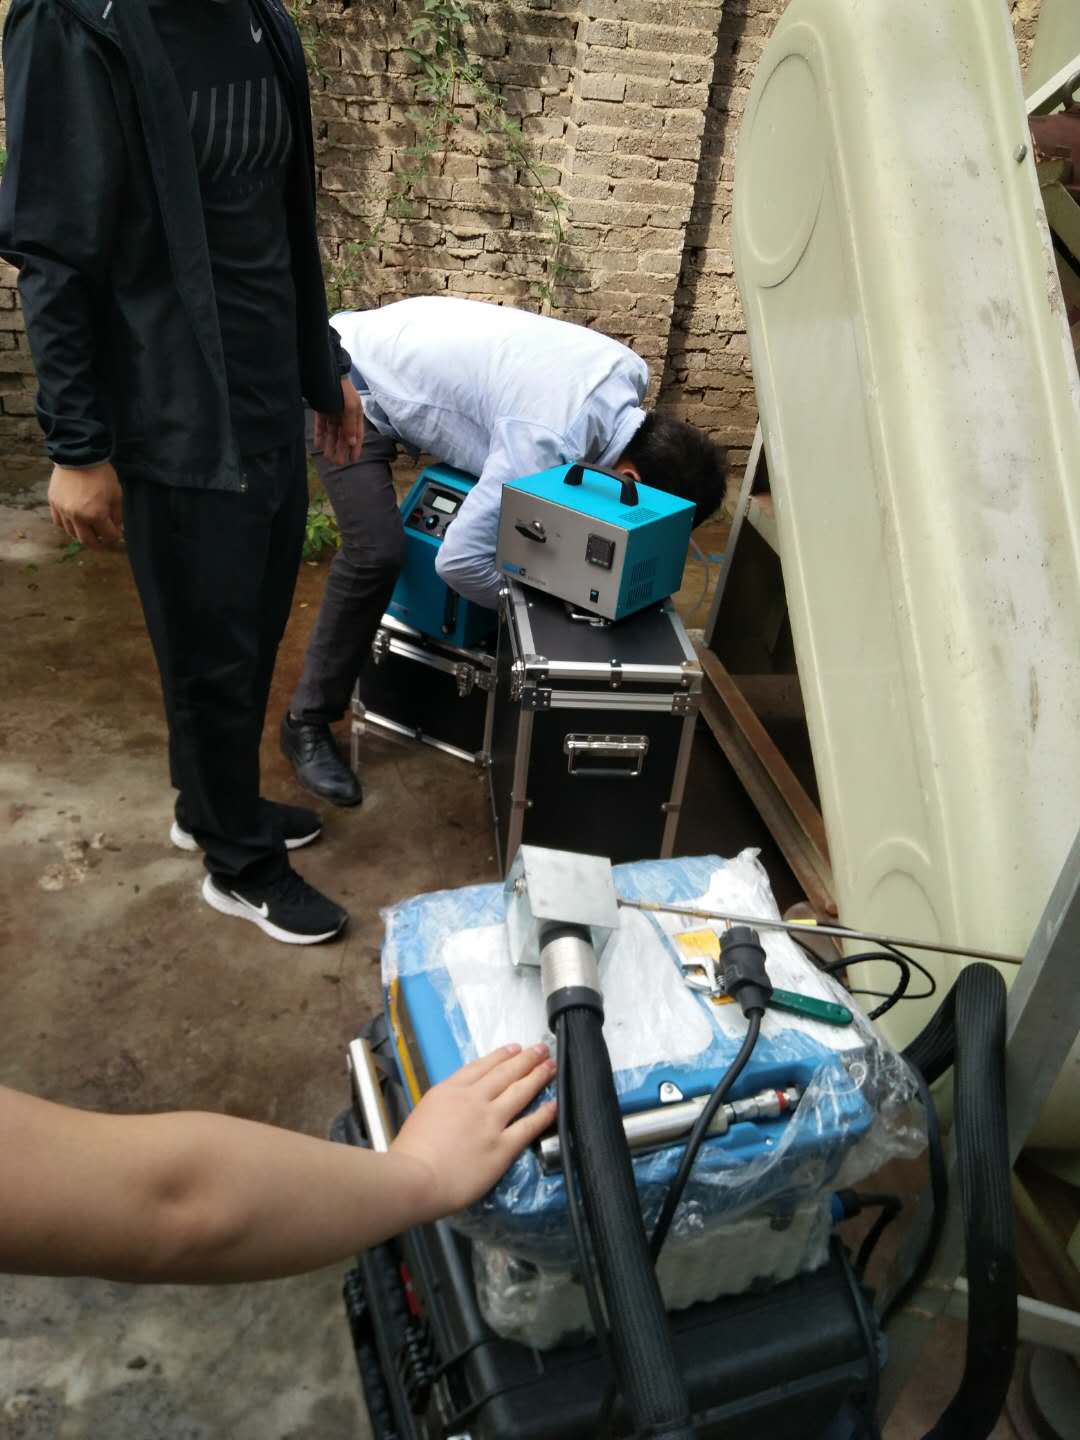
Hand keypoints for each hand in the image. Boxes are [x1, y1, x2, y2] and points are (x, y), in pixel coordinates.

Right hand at [48, 463, 122, 549]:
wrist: (78, 455)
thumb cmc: (101, 474)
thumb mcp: (116, 494)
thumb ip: (117, 515)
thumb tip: (116, 528)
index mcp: (96, 515)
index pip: (108, 536)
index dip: (115, 537)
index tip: (117, 535)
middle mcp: (77, 517)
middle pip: (88, 541)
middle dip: (99, 544)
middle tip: (104, 542)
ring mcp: (63, 511)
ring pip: (72, 534)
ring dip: (82, 535)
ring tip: (89, 531)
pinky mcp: (53, 504)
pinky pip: (59, 523)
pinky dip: (68, 526)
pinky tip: (75, 523)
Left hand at [314, 377, 363, 467]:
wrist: (327, 371)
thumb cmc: (343, 388)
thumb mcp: (351, 407)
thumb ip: (351, 425)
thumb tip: (352, 442)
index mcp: (356, 413)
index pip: (357, 434)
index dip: (356, 447)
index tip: (353, 459)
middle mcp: (345, 414)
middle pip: (344, 435)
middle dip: (341, 449)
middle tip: (338, 462)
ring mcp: (333, 411)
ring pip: (332, 432)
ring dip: (330, 445)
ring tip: (327, 457)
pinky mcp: (321, 409)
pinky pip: (321, 425)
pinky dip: (320, 435)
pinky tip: (318, 445)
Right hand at [390, 1044, 555, 1219]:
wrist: (416, 1177)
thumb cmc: (410, 1152)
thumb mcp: (422, 1113)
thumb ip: (443, 1105)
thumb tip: (455, 1105)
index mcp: (450, 1090)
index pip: (481, 1066)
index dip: (501, 1056)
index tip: (515, 1048)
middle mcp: (474, 1100)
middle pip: (505, 1073)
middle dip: (526, 1059)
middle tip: (541, 1049)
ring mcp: (490, 1121)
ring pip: (520, 1092)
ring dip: (538, 1076)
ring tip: (551, 1066)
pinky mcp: (502, 1146)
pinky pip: (528, 1126)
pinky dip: (544, 1113)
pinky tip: (554, 1105)